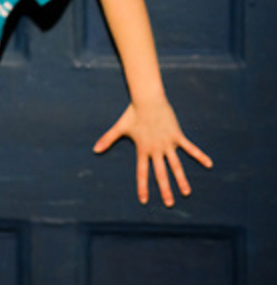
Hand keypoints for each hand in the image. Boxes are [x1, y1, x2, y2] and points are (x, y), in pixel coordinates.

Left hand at [93, 99, 212, 205]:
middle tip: (169, 204)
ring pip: (176, 164)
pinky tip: (209, 164)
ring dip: (181, 179)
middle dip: (165, 189)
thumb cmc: (132, 114)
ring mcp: (167, 143)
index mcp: (143, 149)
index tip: (144, 200)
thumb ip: (108, 139)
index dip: (143, 186)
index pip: (142, 172)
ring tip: (187, 192)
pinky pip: (190, 148)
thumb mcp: (119, 128)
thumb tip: (94, 149)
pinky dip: (199, 156)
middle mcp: (156, 149)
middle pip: (160, 173)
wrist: (147, 100)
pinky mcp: (177, 136)